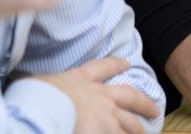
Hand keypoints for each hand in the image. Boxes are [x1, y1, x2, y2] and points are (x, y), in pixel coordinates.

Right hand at [29, 57, 160, 133]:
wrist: (47, 110)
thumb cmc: (37, 97)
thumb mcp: (40, 85)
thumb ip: (48, 88)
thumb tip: (38, 90)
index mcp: (81, 79)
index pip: (102, 68)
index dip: (116, 65)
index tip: (126, 64)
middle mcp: (100, 96)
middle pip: (129, 96)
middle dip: (143, 102)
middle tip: (154, 109)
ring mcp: (108, 117)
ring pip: (131, 123)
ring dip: (139, 128)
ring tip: (146, 132)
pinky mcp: (108, 132)